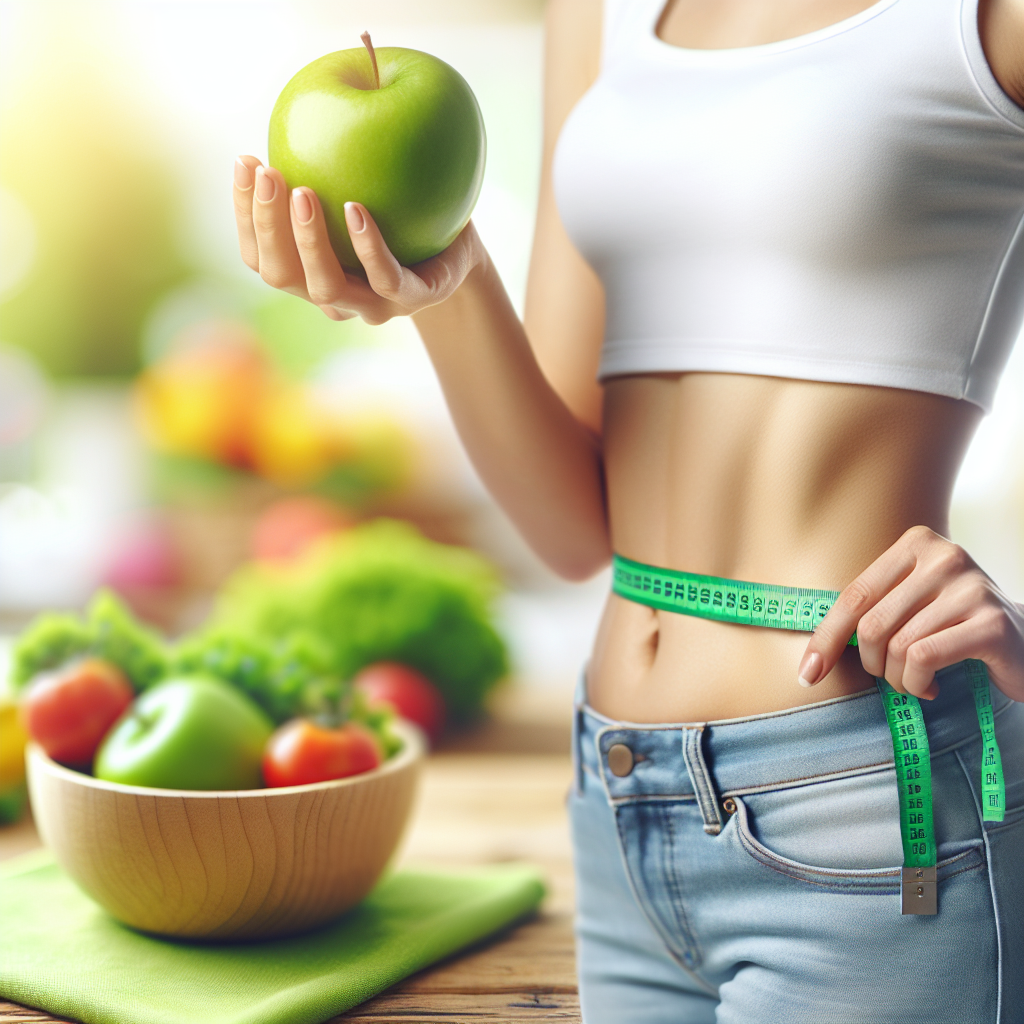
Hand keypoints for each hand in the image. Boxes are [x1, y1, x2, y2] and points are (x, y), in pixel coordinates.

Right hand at [232, 156, 483, 323]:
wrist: (460, 251)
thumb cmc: (401, 211)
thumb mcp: (360, 185)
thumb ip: (325, 167)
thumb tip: (297, 105)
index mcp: (307, 273)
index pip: (259, 254)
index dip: (243, 212)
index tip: (245, 160)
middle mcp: (333, 298)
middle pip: (280, 276)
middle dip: (267, 226)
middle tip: (269, 173)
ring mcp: (372, 306)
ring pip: (326, 288)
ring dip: (308, 241)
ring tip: (304, 192)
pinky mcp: (412, 300)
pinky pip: (385, 278)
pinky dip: (367, 246)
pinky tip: (355, 210)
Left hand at [797, 525, 1023, 701]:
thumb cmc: (953, 626)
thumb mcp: (910, 604)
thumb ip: (870, 610)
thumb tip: (810, 656)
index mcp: (916, 544)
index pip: (854, 596)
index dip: (825, 639)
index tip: (807, 674)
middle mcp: (944, 557)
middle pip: (872, 625)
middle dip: (873, 664)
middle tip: (892, 676)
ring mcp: (971, 587)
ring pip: (899, 647)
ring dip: (899, 679)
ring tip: (916, 683)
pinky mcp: (991, 623)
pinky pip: (925, 658)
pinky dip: (919, 683)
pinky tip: (932, 686)